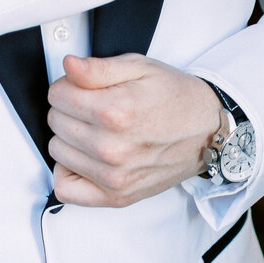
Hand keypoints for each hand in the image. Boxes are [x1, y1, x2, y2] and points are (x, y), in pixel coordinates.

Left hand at [49, 54, 220, 207]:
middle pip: (56, 122)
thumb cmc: (177, 99)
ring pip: (57, 151)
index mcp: (116, 112)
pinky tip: (84, 158)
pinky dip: (69, 173)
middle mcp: (112, 148)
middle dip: (69, 109)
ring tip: (96, 131)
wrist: (207, 131)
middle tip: (94, 107)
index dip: (68, 86)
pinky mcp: (116, 196)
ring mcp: (113, 176)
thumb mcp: (139, 68)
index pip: (57, 95)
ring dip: (70, 138)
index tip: (82, 87)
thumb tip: (69, 66)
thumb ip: (98, 68)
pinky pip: (66, 189)